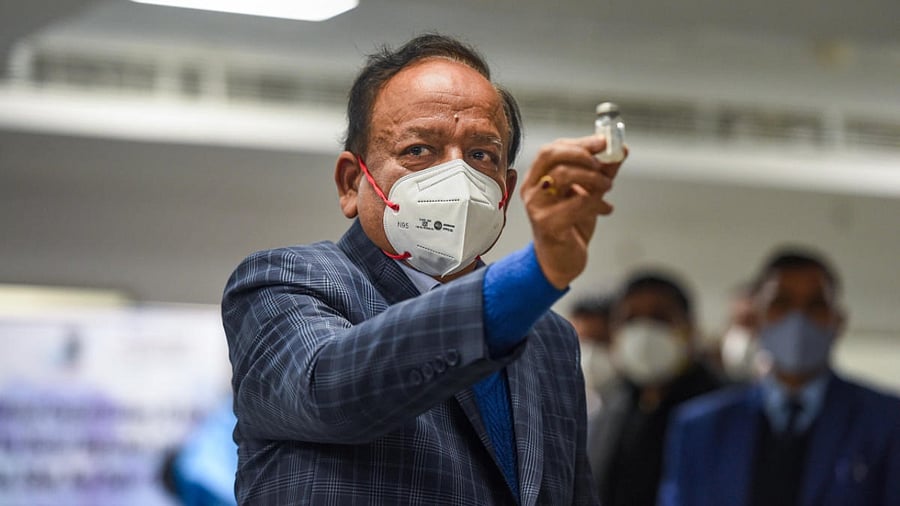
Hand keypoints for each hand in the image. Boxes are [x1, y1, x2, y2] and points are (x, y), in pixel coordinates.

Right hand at [521, 135, 625, 288]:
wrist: (561, 261)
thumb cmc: (571, 225)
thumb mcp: (588, 193)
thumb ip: (602, 171)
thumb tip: (621, 149)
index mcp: (538, 177)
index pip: (552, 149)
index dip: (580, 142)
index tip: (604, 142)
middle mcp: (532, 189)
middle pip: (550, 155)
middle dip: (581, 153)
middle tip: (602, 163)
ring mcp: (536, 207)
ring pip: (562, 175)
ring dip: (593, 177)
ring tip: (608, 186)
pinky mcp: (547, 225)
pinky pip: (576, 203)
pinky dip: (596, 202)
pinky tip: (606, 209)